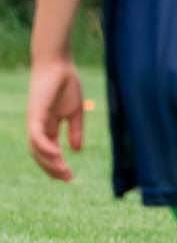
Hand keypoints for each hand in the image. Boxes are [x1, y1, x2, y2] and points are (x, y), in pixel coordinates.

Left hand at [26, 58, 85, 180]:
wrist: (58, 65)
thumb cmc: (67, 84)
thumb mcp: (75, 112)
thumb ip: (75, 131)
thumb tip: (75, 150)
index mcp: (48, 126)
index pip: (48, 151)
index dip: (57, 165)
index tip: (70, 176)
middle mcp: (38, 127)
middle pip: (40, 155)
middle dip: (52, 168)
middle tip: (68, 178)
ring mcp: (35, 121)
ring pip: (36, 149)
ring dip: (49, 162)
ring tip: (64, 171)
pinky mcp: (35, 115)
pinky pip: (37, 136)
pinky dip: (45, 148)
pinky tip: (58, 155)